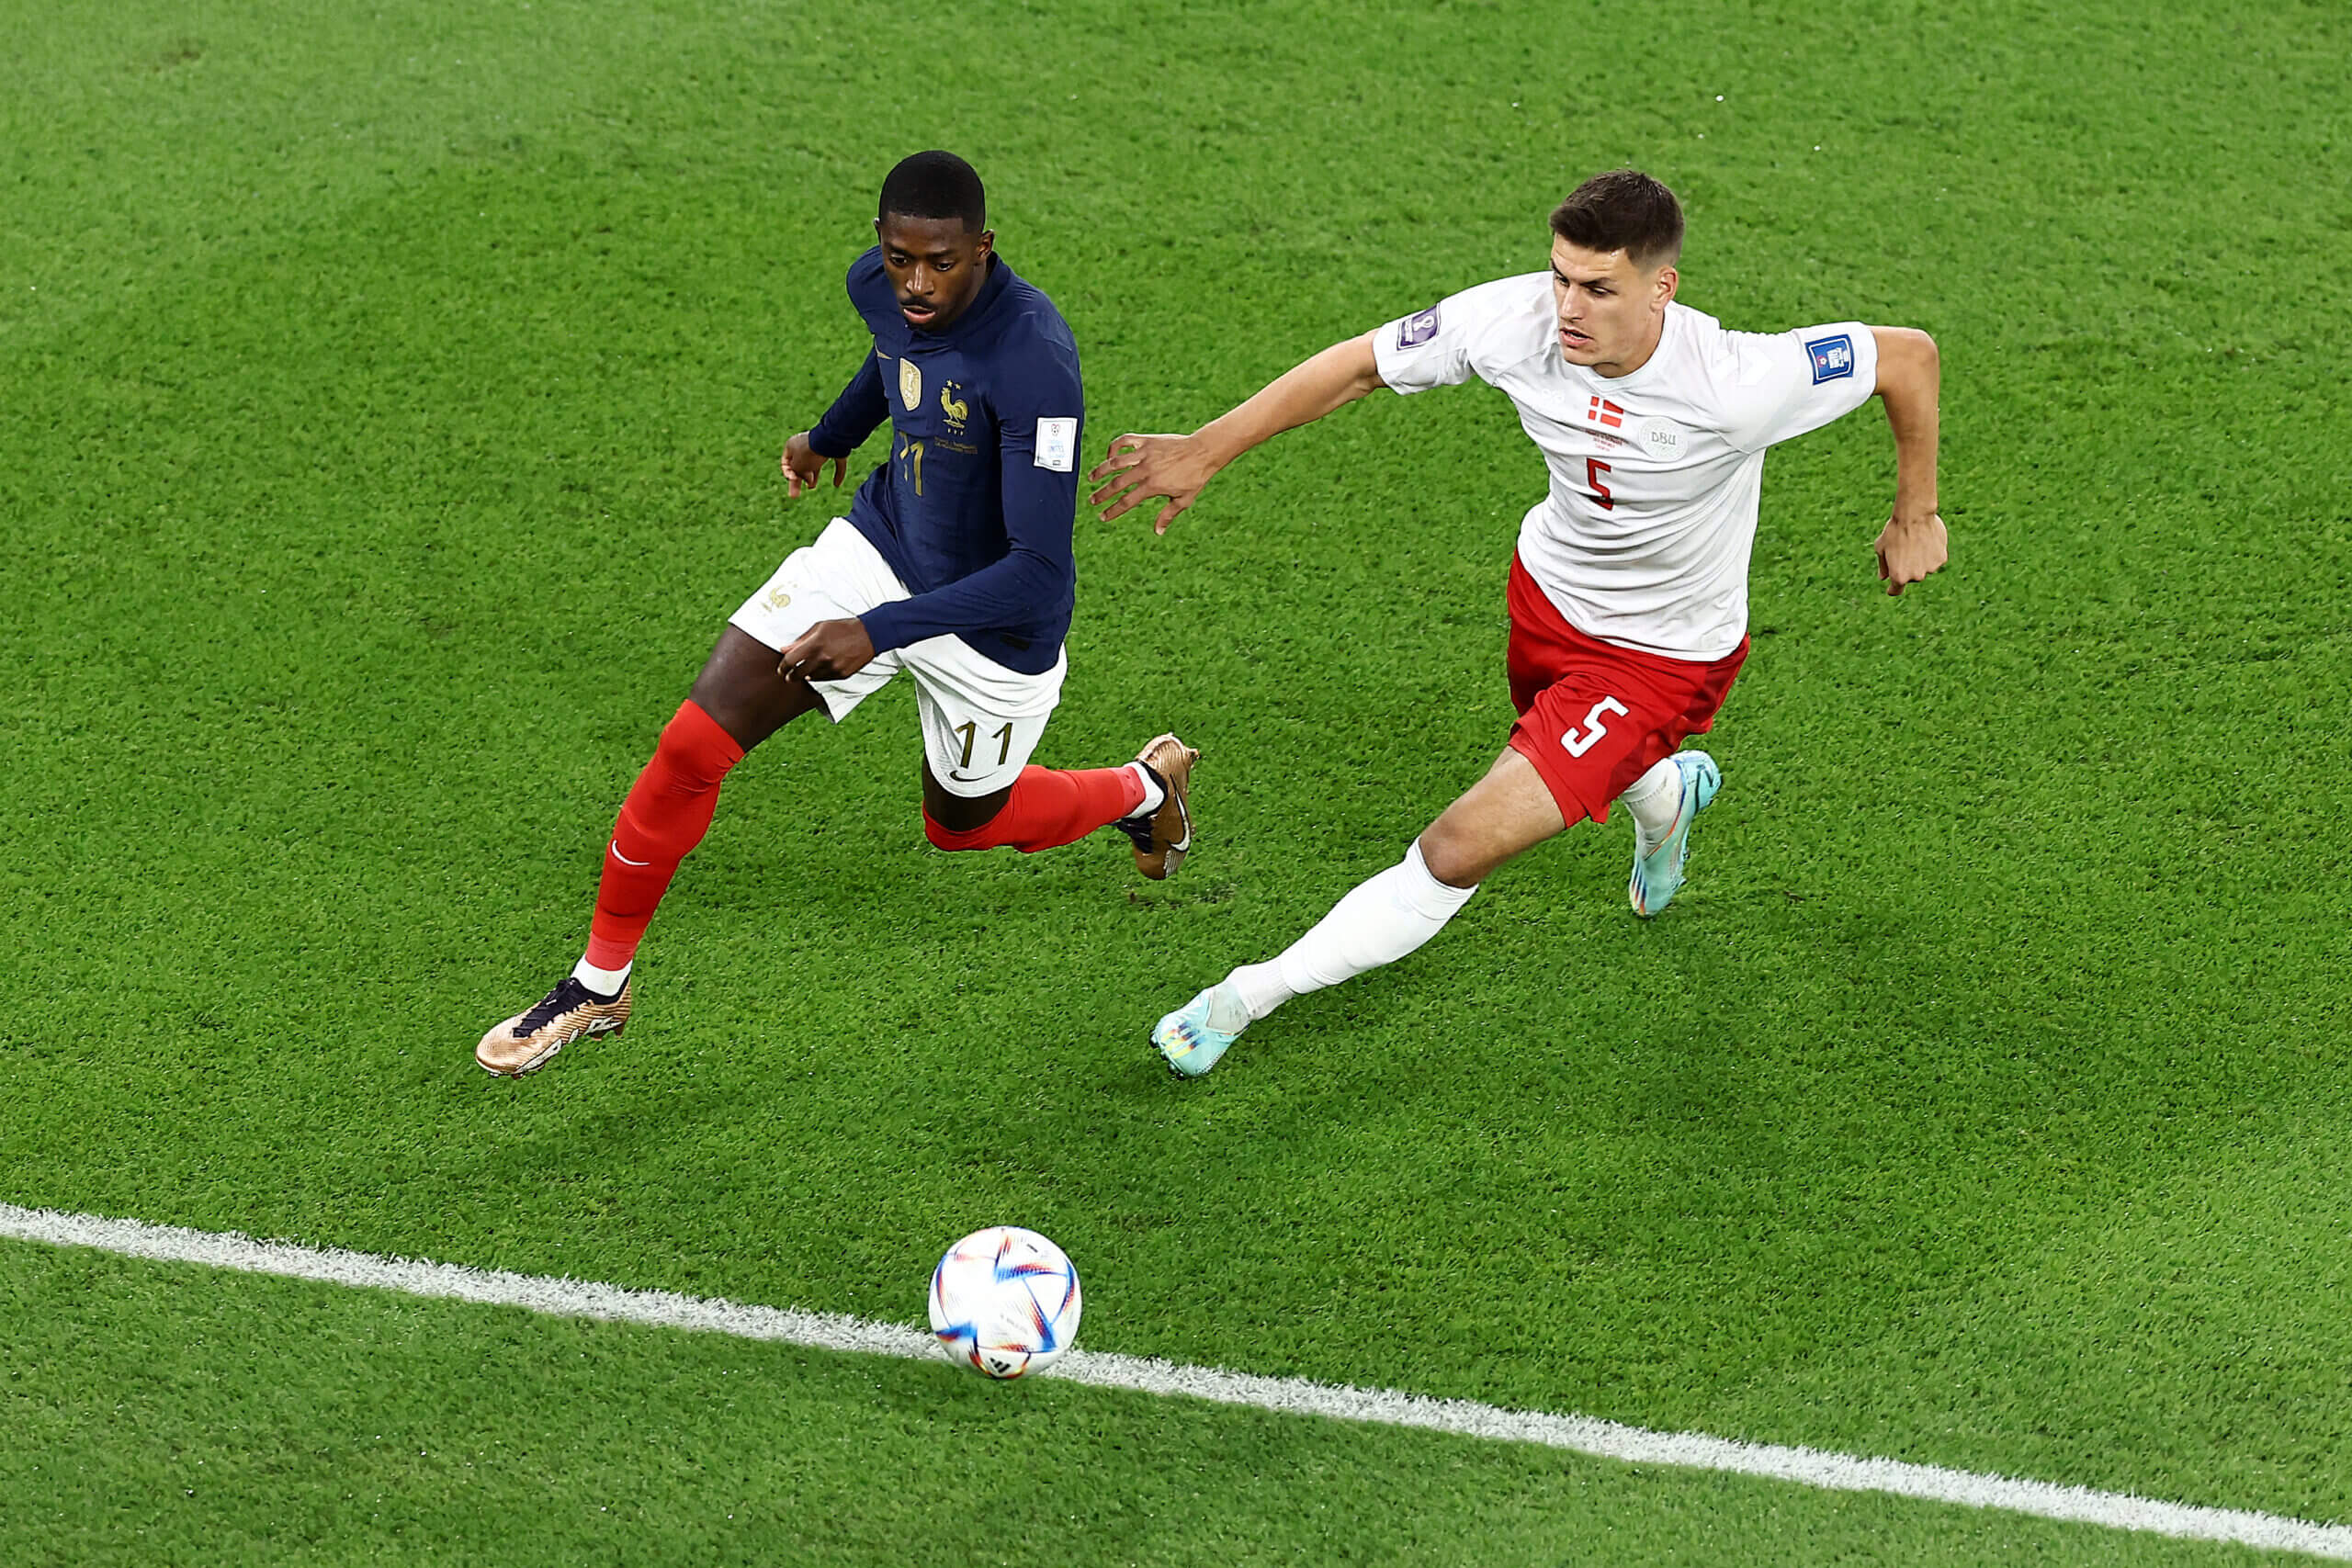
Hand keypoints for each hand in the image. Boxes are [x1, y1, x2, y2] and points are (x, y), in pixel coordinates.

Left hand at [777, 617, 873, 682]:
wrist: (869, 635)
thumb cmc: (843, 628)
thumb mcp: (820, 627)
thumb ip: (801, 640)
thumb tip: (784, 649)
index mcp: (815, 644)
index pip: (790, 660)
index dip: (782, 667)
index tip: (780, 669)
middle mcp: (822, 658)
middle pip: (798, 674)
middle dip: (790, 676)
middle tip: (788, 675)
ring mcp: (832, 668)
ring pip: (810, 678)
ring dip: (805, 675)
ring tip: (807, 668)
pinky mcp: (841, 675)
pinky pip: (824, 679)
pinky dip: (819, 675)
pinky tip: (821, 668)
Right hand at [781, 431, 845, 499]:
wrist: (828, 441)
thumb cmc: (808, 453)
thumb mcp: (797, 468)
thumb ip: (796, 475)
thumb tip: (806, 481)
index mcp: (792, 445)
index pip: (785, 461)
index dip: (788, 473)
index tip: (792, 479)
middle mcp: (805, 443)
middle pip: (801, 464)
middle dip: (800, 478)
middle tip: (797, 493)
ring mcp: (821, 446)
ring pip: (816, 462)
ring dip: (814, 475)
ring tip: (812, 486)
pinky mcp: (835, 450)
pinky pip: (835, 463)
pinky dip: (836, 473)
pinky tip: (836, 484)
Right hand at [1088, 432, 1223, 533]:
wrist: (1203, 451)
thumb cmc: (1195, 476)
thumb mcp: (1183, 500)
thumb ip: (1168, 515)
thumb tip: (1158, 532)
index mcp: (1152, 486)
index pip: (1127, 502)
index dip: (1113, 511)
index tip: (1103, 516)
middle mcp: (1145, 470)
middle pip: (1117, 484)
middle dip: (1102, 494)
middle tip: (1092, 501)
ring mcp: (1144, 454)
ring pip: (1115, 462)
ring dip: (1101, 470)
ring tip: (1091, 478)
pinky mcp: (1146, 441)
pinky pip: (1125, 441)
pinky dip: (1114, 447)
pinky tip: (1109, 455)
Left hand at [1874, 512, 1947, 595]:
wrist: (1914, 516)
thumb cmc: (1894, 531)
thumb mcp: (1881, 548)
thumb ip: (1883, 566)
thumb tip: (1883, 578)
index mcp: (1899, 576)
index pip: (1896, 590)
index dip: (1893, 589)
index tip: (1891, 588)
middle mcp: (1916, 577)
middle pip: (1911, 576)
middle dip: (1907, 567)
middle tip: (1905, 549)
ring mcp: (1931, 569)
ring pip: (1924, 568)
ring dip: (1920, 560)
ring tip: (1916, 542)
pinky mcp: (1941, 559)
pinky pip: (1935, 559)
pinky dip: (1931, 553)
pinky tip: (1926, 540)